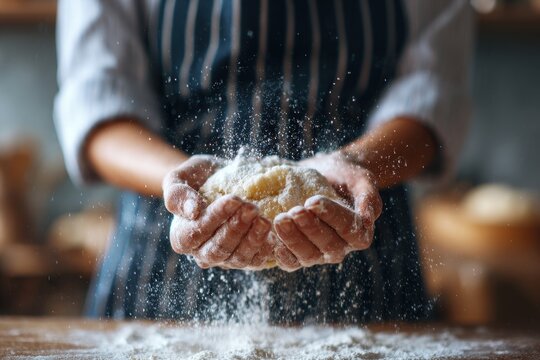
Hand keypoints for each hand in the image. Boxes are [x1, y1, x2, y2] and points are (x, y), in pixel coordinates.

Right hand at [163, 155, 272, 269]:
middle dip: (236, 228)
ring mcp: (225, 258)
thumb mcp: (181, 177)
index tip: (233, 199)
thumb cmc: (200, 177)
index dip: (214, 218)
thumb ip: (176, 193)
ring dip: (252, 240)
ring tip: (264, 220)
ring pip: (237, 258)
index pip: (195, 234)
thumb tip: (192, 211)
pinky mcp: (246, 258)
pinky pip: (255, 261)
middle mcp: (202, 252)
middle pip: (217, 249)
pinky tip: (273, 234)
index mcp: (182, 236)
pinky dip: (264, 249)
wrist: (224, 180)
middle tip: (252, 208)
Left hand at [272, 152, 382, 270]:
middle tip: (294, 211)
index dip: (332, 217)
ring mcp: (319, 253)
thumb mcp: (362, 179)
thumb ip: (368, 196)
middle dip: (310, 229)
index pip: (349, 229)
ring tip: (280, 220)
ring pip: (308, 256)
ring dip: (293, 240)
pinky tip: (273, 242)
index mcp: (360, 233)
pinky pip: (291, 262)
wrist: (324, 174)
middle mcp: (340, 247)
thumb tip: (368, 217)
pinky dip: (282, 255)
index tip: (313, 201)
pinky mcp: (298, 253)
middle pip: (328, 246)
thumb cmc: (345, 175)